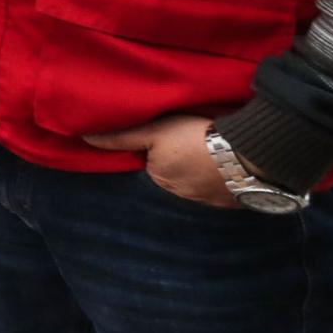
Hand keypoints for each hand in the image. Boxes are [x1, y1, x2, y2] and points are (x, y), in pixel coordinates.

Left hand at [82, 114, 236, 207]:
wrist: (248, 155)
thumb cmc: (196, 138)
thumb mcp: (155, 131)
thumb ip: (121, 137)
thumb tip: (85, 138)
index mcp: (159, 178)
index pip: (150, 162)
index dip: (156, 147)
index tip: (169, 135)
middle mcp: (180, 195)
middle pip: (172, 174)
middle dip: (176, 161)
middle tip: (189, 141)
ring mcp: (207, 201)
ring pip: (195, 182)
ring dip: (198, 170)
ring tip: (209, 150)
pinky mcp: (231, 201)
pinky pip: (219, 189)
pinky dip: (220, 178)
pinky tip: (226, 165)